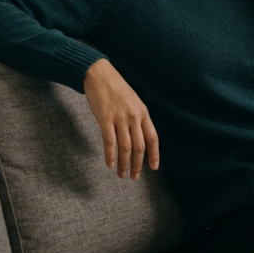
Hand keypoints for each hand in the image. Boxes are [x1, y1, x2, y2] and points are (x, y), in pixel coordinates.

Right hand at [83, 58, 159, 180]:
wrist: (99, 75)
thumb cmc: (116, 89)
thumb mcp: (133, 102)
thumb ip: (137, 118)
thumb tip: (139, 137)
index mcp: (143, 112)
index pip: (152, 138)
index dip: (154, 155)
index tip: (154, 168)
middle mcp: (134, 116)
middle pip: (139, 147)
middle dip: (137, 165)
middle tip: (134, 177)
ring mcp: (120, 118)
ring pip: (125, 147)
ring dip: (123, 164)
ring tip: (121, 174)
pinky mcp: (105, 118)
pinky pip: (109, 142)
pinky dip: (110, 155)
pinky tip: (109, 164)